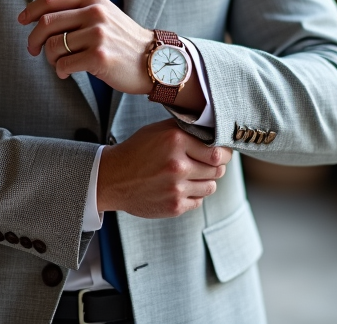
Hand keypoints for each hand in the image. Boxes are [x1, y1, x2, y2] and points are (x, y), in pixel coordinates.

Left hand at [18, 0, 153, 94]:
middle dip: (33, 39)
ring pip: (53, 46)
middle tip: (33, 51)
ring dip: (50, 58)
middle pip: (46, 23)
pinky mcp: (99, 56)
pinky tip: (68, 73)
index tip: (22, 21)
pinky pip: (63, 65)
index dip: (31, 10)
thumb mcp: (104, 14)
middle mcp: (95, 12)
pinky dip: (60, 71)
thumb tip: (40, 18)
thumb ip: (78, 10)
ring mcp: (98, 34)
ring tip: (60, 63)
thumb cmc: (123, 40)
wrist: (154, 60)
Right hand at [97, 119, 231, 217]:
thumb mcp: (159, 131)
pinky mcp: (174, 206)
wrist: (112, 178)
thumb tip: (215, 132)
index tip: (221, 153)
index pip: (218, 151)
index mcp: (176, 141)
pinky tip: (179, 187)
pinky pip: (198, 201)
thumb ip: (186, 130)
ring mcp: (176, 188)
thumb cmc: (137, 151)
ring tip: (190, 175)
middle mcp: (178, 165)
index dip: (223, 153)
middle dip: (215, 166)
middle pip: (218, 170)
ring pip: (211, 186)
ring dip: (205, 181)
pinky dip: (193, 194)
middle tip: (206, 163)